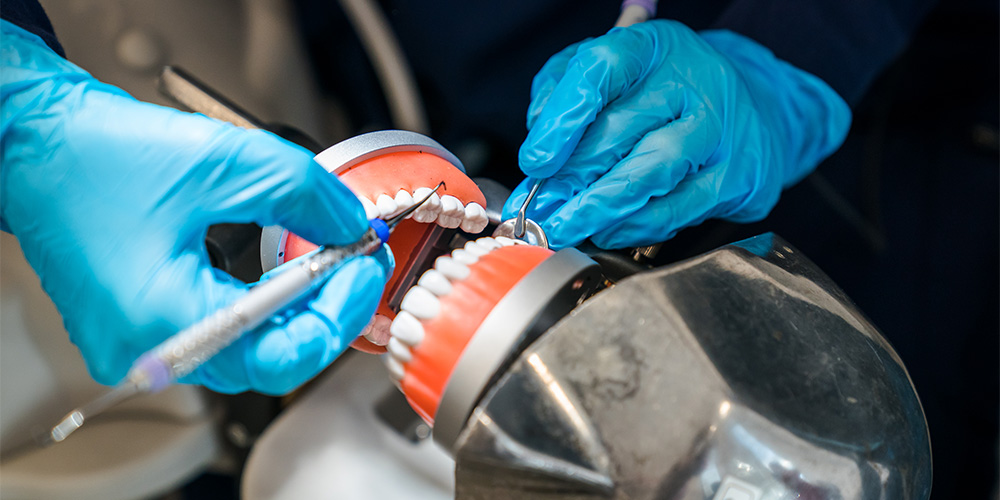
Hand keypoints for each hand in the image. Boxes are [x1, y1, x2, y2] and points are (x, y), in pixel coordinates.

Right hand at [0, 21, 386, 394]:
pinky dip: (262, 307)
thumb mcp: (225, 161)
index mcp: (165, 318)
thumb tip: (349, 224)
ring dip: (297, 308)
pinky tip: (283, 274)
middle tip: (356, 261)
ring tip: (327, 261)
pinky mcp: (142, 333)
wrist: (36, 147)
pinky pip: (222, 336)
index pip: (286, 354)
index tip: (365, 266)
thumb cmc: (98, 155)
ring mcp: (142, 348)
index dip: (342, 311)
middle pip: (273, 357)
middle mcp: (150, 350)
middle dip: (327, 308)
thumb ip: (304, 195)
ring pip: (250, 349)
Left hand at [503, 20, 850, 248]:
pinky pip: (678, 209)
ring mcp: (721, 130)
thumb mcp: (612, 69)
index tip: (536, 162)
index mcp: (653, 46)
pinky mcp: (739, 176)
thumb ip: (565, 91)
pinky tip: (606, 232)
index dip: (563, 119)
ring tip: (564, 227)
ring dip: (598, 209)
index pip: (602, 70)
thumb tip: (540, 137)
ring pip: (650, 173)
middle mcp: (693, 81)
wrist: (755, 108)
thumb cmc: (667, 90)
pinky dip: (634, 227)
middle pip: (621, 130)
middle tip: (538, 211)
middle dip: (569, 180)